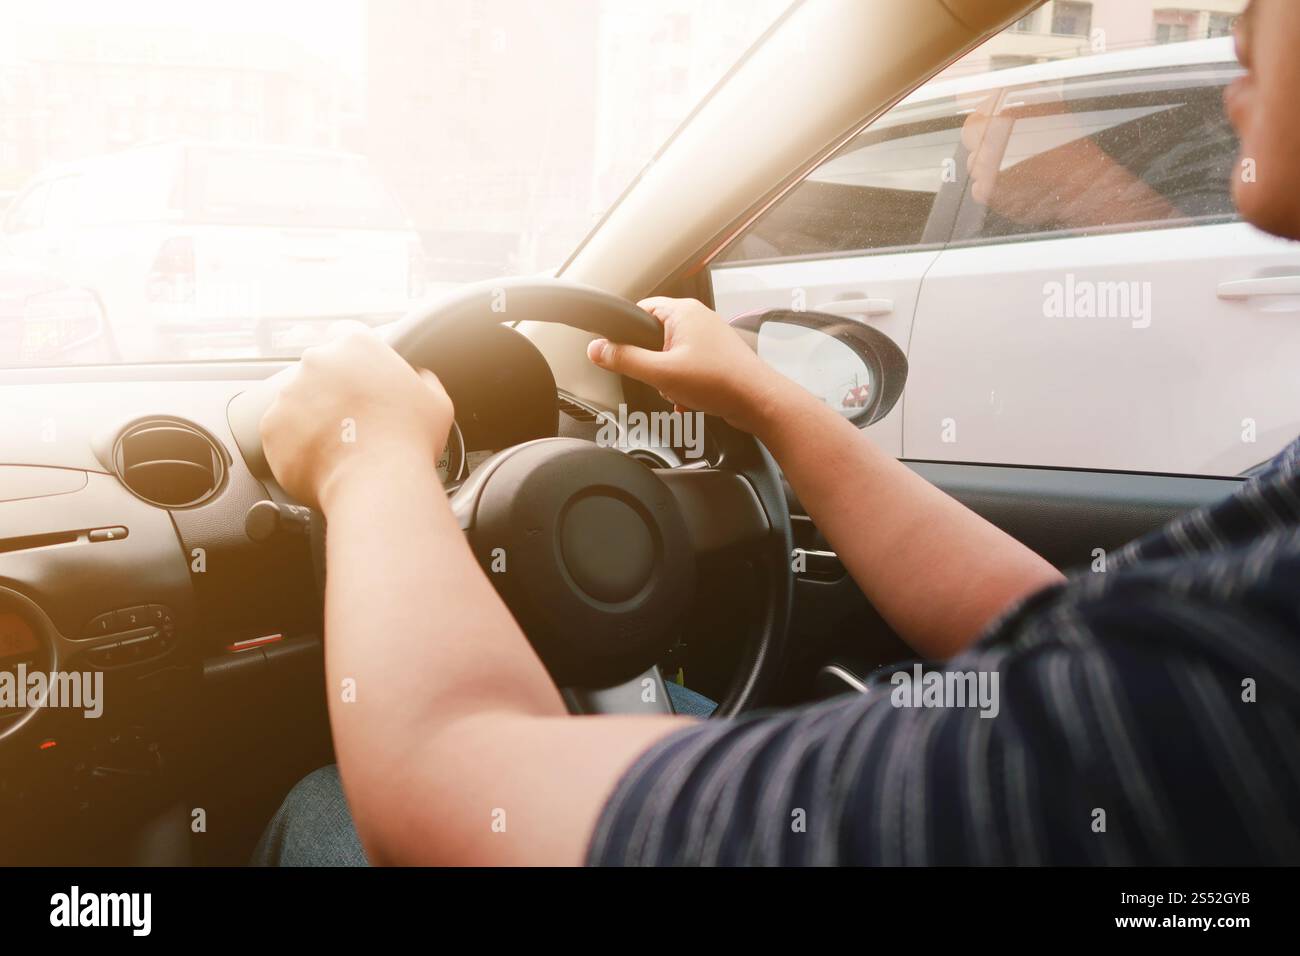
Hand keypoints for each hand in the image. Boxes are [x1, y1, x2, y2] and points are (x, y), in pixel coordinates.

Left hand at [260, 327, 453, 510]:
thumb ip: (421, 380)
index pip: (346, 333)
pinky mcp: (271, 425)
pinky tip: (322, 460)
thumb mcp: (435, 400)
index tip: (356, 373)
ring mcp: (290, 392)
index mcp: (358, 346)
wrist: (377, 482)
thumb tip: (417, 380)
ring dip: (312, 417)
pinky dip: (296, 444)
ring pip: (298, 401)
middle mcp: (318, 360)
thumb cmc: (409, 440)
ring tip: (338, 446)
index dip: (352, 356)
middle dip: (332, 390)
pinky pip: (281, 432)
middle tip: (353, 419)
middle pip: (319, 368)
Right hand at [585, 297, 791, 434]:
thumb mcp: (661, 373)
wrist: (758, 402)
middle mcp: (696, 319)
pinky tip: (690, 399)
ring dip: (669, 379)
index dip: (627, 334)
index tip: (621, 352)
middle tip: (662, 378)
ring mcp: (708, 337)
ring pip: (669, 357)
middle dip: (653, 365)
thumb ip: (624, 360)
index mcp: (682, 311)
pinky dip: (683, 385)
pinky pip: (686, 368)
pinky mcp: (715, 356)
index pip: (639, 311)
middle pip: (653, 338)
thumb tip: (598, 350)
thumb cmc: (721, 381)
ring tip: (682, 390)